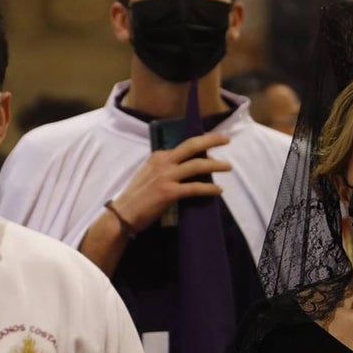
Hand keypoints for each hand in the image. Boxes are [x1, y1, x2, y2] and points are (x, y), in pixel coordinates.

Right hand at [111, 133, 232, 232]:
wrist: (124, 213)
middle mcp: (163, 162)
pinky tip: (218, 190)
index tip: (212, 142)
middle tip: (226, 139)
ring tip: (228, 166)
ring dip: (216, 165)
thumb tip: (184, 166)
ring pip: (197, 165)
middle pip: (192, 146)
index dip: (200, 143)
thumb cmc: (137, 196)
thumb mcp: (148, 173)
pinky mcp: (170, 192)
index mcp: (158, 156)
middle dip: (211, 140)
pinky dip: (209, 188)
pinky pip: (195, 188)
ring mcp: (166, 176)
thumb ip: (164, 167)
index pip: (183, 145)